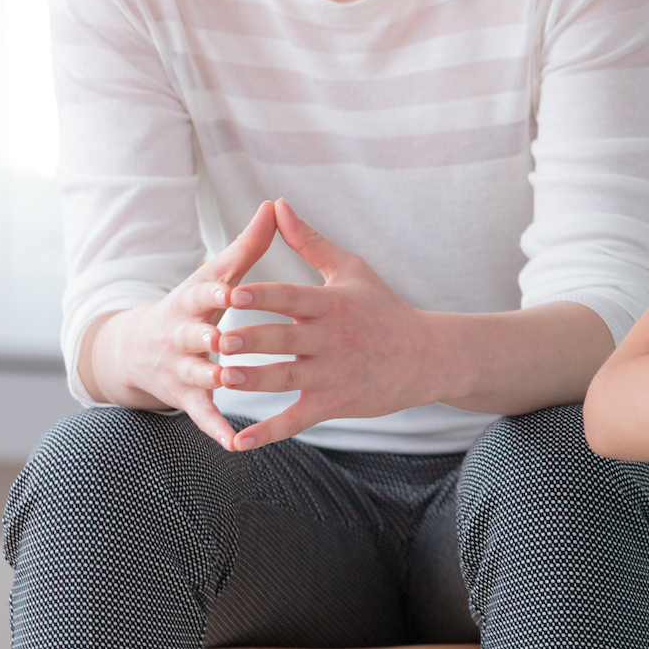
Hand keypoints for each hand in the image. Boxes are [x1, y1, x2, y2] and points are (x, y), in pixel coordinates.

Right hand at [84, 202, 277, 449]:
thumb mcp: (213, 275)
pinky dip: (216, 428)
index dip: (217, 292)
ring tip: (233, 381)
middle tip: (227, 338)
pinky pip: (202, 415)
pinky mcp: (186, 398)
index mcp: (191, 301)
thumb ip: (247, 246)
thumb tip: (276, 204)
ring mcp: (181, 368)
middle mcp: (181, 334)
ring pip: (198, 374)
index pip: (203, 293)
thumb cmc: (193, 305)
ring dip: (213, 378)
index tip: (234, 289)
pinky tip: (235, 443)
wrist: (135, 349)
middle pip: (194, 335)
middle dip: (208, 336)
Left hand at [219, 199, 429, 450]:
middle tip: (219, 338)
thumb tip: (277, 205)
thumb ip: (309, 241)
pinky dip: (268, 432)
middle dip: (253, 340)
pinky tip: (238, 442)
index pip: (292, 297)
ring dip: (255, 380)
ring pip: (288, 378)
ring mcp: (334, 374)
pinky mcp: (336, 404)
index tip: (232, 293)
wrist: (429, 356)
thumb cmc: (385, 308)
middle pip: (286, 338)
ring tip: (222, 379)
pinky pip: (297, 420)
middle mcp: (332, 339)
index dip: (263, 296)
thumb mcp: (351, 269)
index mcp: (332, 304)